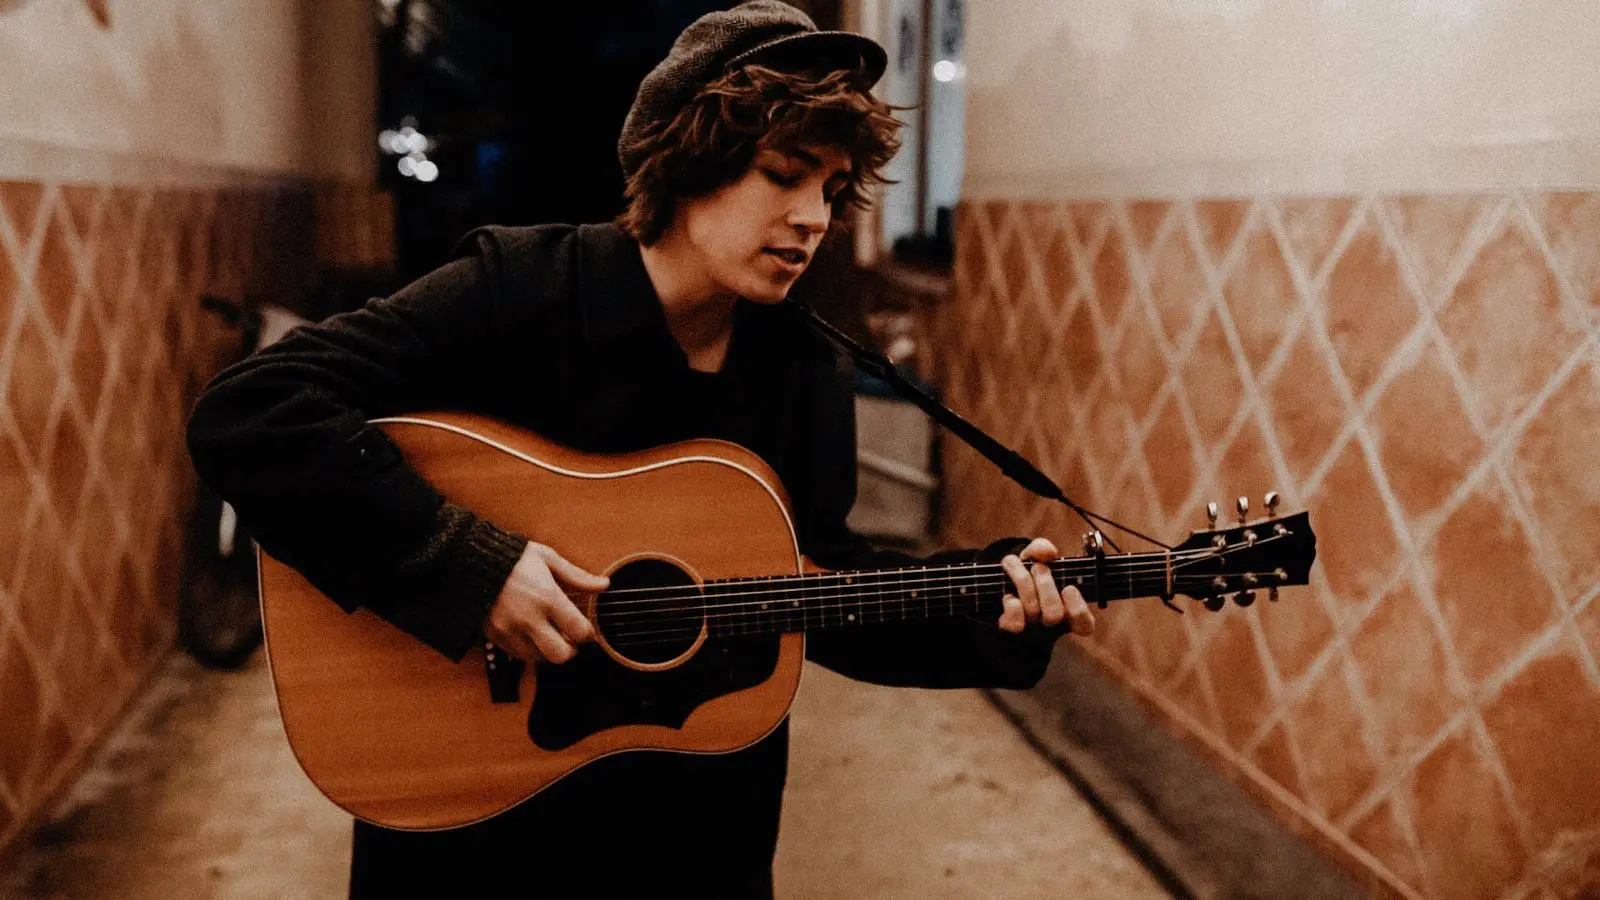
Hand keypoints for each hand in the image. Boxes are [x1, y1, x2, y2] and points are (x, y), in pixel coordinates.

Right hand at [485, 543, 608, 664]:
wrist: (468, 561)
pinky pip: (518, 655)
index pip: (579, 631)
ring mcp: (510, 630)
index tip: (585, 629)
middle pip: (560, 655)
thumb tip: (604, 584)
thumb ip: (577, 576)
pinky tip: (530, 634)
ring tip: (548, 635)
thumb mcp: (547, 558)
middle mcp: (529, 618)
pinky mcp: (494, 636)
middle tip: (569, 639)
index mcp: (547, 597)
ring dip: (548, 651)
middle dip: (570, 650)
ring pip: (539, 660)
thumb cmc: (511, 557)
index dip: (588, 634)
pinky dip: (528, 650)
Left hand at [996, 538, 1094, 636]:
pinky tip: (1009, 596)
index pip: (1085, 623)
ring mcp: (1031, 629)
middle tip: (1037, 568)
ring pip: (1033, 610)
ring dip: (1023, 582)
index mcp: (1068, 611)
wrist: (999, 585)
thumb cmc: (1026, 571)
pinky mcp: (1012, 629)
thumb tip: (1048, 552)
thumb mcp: (1035, 557)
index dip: (1078, 608)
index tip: (1069, 588)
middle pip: (1054, 613)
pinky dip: (1011, 604)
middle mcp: (1052, 624)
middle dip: (1044, 584)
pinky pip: (1014, 623)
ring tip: (1017, 569)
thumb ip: (1042, 549)